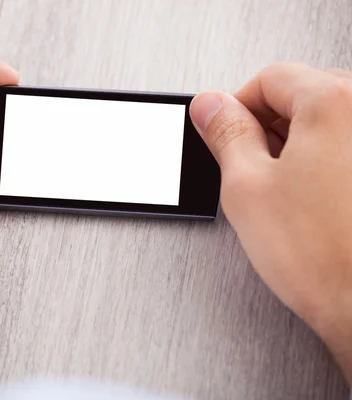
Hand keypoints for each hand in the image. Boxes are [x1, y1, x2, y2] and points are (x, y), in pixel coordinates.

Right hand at [190, 63, 351, 382]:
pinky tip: (313, 196)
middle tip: (250, 164)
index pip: (270, 78)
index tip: (224, 132)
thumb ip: (225, 134)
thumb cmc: (323, 256)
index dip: (236, 106)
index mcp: (334, 103)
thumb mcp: (247, 187)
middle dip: (269, 125)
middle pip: (304, 93)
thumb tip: (210, 106)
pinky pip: (348, 144)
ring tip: (284, 188)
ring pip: (329, 120)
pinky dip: (326, 158)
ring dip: (298, 143)